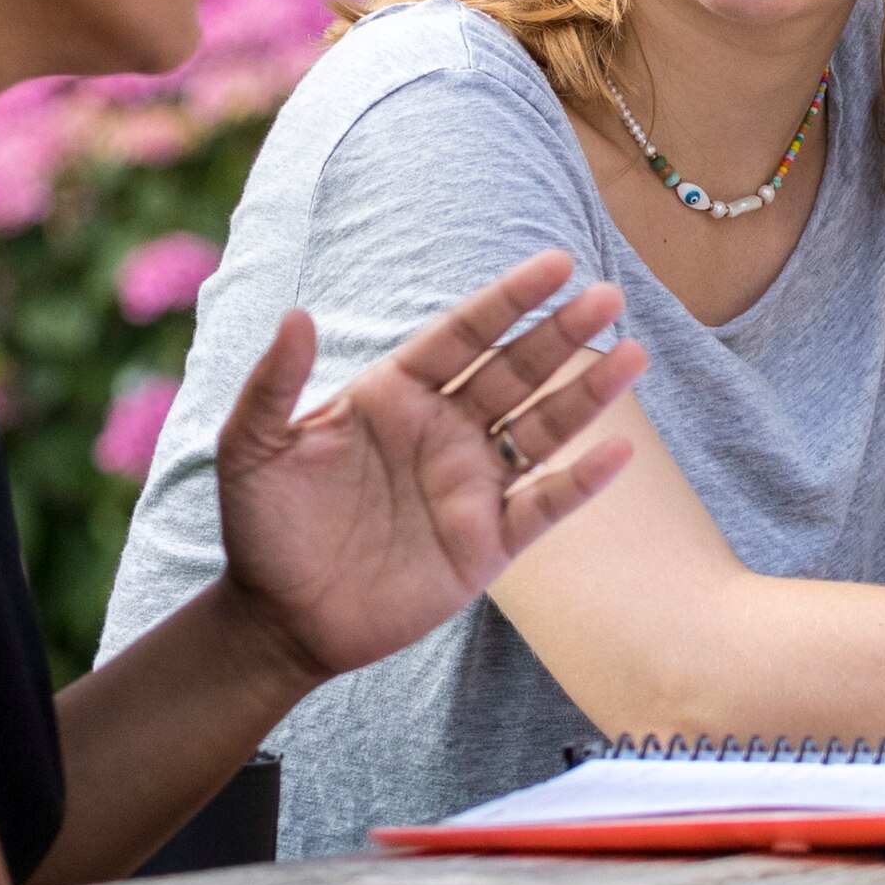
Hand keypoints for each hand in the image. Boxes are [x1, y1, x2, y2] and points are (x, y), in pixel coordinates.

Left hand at [216, 255, 645, 685]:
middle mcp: (442, 432)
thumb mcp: (252, 448)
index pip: (462, 335)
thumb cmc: (262, 526)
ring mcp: (470, 486)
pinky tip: (616, 451)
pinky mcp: (486, 544)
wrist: (280, 619)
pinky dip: (581, 482)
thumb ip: (274, 383)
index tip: (556, 265)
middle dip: (560, 335)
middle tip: (607, 297)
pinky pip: (543, 506)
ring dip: (586, 394)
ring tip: (632, 355)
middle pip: (514, 372)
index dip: (508, 301)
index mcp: (395, 396)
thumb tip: (296, 314)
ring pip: (540, 430)